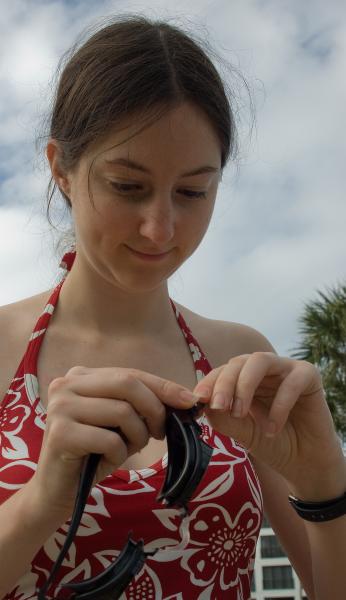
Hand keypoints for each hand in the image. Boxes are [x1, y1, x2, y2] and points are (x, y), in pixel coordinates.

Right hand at [31, 366, 195, 516]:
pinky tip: (106, 461)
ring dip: (136, 437)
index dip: (163, 386)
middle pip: (127, 383)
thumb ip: (142, 404)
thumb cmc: (94, 453)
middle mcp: (66, 385)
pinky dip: (118, 455)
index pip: (130, 374)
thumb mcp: (121, 423)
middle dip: (154, 408)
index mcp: (81, 376)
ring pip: (123, 411)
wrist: (58, 491)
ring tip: (126, 450)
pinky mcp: (60, 433)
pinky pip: (110, 440)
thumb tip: (187, 399)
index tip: (190, 401)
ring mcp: (60, 407)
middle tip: (161, 432)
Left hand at [193, 352, 343, 495]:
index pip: (222, 371)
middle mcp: (263, 369)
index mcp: (244, 378)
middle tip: (219, 407)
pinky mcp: (309, 376)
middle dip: (224, 383)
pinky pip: (291, 381)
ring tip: (240, 413)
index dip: (209, 383)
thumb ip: (224, 417)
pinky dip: (279, 404)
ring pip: (260, 360)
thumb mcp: (242, 432)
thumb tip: (202, 403)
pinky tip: (272, 428)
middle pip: (238, 362)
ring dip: (245, 385)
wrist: (304, 463)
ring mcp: (286, 369)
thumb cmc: (272, 443)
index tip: (198, 401)